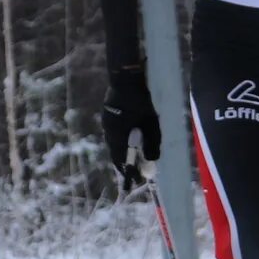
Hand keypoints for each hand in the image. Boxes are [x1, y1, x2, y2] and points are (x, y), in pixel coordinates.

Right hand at [100, 67, 160, 184]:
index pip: (120, 159)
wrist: (126, 77)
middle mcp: (108, 129)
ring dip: (122, 149)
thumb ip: (152, 142)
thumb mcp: (151, 122)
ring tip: (131, 156)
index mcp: (117, 134)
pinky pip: (114, 131)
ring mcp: (107, 120)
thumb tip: (152, 160)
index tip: (133, 182)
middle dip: (124, 162)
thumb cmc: (141, 100)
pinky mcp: (108, 112)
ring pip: (114, 140)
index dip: (127, 171)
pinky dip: (121, 138)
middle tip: (133, 171)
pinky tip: (128, 137)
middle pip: (115, 151)